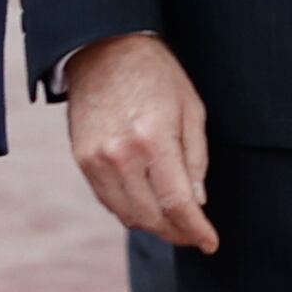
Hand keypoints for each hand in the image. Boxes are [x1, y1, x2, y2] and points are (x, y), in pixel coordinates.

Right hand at [65, 31, 214, 252]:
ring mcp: (96, 159)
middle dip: (177, 232)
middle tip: (195, 233)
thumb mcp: (191, 108)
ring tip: (174, 221)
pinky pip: (108, 200)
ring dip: (154, 225)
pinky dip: (130, 209)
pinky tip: (148, 203)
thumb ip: (195, 159)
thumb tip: (197, 202)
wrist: (104, 48)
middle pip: (152, 217)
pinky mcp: (82, 159)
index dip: (196, 230)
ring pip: (128, 215)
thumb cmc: (156, 74)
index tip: (210, 243)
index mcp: (154, 138)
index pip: (178, 203)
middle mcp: (121, 154)